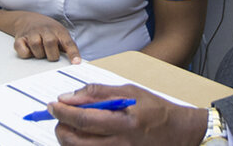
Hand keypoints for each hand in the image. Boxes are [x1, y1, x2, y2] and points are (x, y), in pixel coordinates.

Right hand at [10, 11, 81, 63]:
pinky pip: (23, 50)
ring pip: (36, 46)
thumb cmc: (47, 30)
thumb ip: (66, 46)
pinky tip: (29, 51)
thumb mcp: (60, 33)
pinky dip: (26, 54)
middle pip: (50, 43)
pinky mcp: (20, 38)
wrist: (27, 19)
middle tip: (52, 56)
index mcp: (58, 30)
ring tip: (40, 52)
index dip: (73, 53)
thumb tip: (74, 62)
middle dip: (52, 55)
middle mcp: (45, 30)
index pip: (68, 42)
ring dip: (39, 54)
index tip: (76, 63)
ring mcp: (32, 33)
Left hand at [50, 84, 205, 145]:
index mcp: (123, 122)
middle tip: (59, 117)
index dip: (63, 112)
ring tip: (70, 126)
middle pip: (76, 141)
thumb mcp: (130, 92)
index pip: (83, 119)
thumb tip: (70, 97)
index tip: (53, 105)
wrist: (179, 133)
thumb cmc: (156, 110)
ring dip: (68, 139)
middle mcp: (120, 143)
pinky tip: (84, 137)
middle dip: (61, 128)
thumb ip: (99, 93)